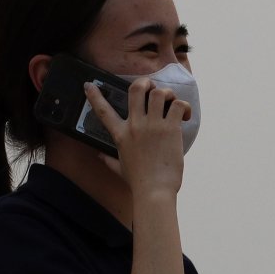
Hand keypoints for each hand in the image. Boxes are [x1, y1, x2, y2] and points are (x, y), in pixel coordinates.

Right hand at [82, 76, 186, 196]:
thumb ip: (108, 160)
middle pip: (136, 89)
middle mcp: (135, 126)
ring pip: (159, 93)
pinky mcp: (171, 129)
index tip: (89, 85)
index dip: (94, 95)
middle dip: (146, 82)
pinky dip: (184, 106)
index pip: (103, 111)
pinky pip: (178, 106)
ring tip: (172, 104)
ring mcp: (153, 126)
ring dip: (168, 94)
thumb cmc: (138, 182)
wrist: (154, 191)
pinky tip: (185, 116)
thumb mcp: (118, 169)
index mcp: (121, 134)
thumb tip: (99, 155)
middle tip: (153, 88)